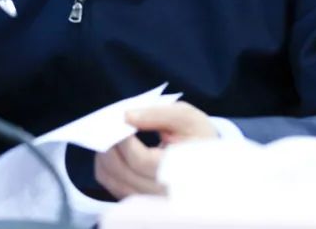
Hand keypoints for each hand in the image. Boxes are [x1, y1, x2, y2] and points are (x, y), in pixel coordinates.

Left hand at [94, 102, 218, 198]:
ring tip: (108, 137)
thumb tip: (127, 116)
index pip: (141, 161)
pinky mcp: (142, 201)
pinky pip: (115, 188)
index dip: (124, 141)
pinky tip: (110, 152)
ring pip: (114, 182)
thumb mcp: (186, 117)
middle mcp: (164, 192)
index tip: (119, 121)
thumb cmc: (198, 135)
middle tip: (108, 126)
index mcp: (180, 170)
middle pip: (123, 172)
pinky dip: (107, 170)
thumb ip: (157, 114)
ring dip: (104, 158)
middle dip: (109, 146)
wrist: (211, 159)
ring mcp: (152, 200)